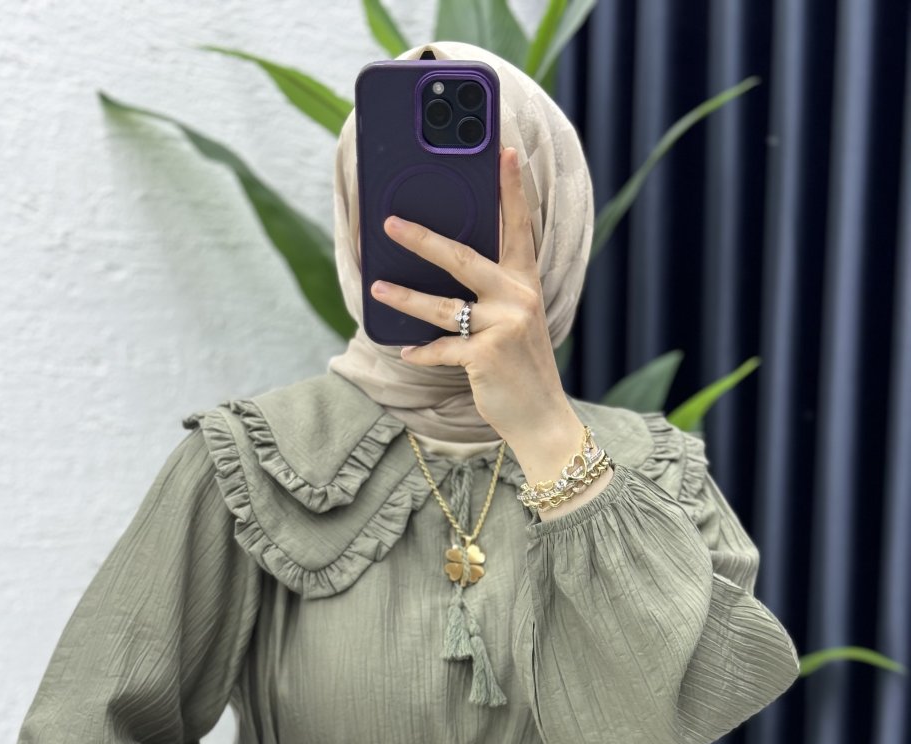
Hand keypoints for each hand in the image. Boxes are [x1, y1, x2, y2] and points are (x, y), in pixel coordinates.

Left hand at [369, 145, 569, 444]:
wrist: (542, 416)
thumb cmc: (521, 368)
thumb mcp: (516, 323)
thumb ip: (492, 296)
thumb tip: (445, 272)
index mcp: (525, 284)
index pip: (518, 227)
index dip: (511, 189)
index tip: (504, 151)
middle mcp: (518, 299)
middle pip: (462, 257)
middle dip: (422, 239)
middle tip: (391, 222)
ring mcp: (504, 327)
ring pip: (442, 306)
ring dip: (404, 298)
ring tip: (377, 288)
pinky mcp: (487, 357)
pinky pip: (442, 349)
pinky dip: (422, 353)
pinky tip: (406, 351)